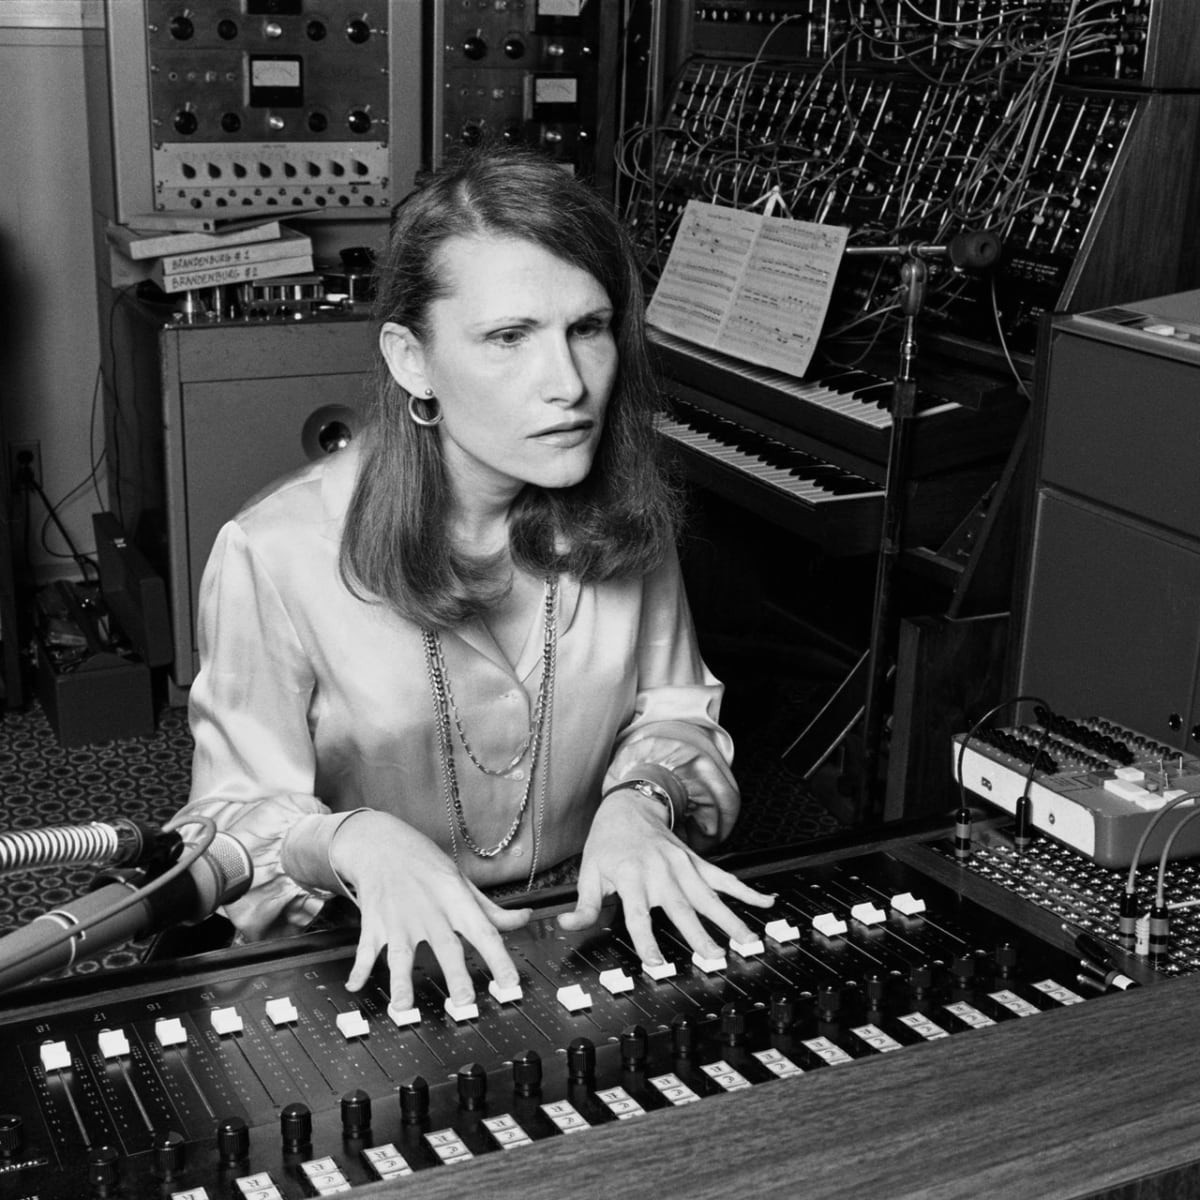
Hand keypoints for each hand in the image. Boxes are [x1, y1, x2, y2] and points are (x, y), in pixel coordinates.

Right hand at [330, 811, 530, 1010]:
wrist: (382, 843)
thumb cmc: (425, 864)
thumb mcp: (461, 882)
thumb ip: (490, 909)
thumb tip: (523, 919)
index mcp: (456, 901)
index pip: (484, 931)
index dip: (500, 958)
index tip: (510, 983)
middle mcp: (430, 912)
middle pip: (446, 946)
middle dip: (456, 975)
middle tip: (464, 1001)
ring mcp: (400, 919)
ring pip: (402, 954)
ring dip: (401, 982)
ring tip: (403, 1006)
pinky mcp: (374, 923)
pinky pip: (366, 950)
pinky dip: (359, 969)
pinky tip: (355, 986)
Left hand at [556, 789, 772, 964]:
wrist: (629, 806)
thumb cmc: (608, 842)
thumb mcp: (588, 872)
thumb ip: (582, 904)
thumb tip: (567, 926)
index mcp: (631, 876)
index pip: (638, 916)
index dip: (647, 941)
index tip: (657, 964)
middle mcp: (660, 871)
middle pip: (682, 908)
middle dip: (700, 934)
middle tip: (715, 957)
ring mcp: (682, 865)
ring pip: (710, 896)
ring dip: (730, 919)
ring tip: (748, 941)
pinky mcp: (696, 861)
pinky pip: (724, 877)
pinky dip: (746, 890)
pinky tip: (766, 901)